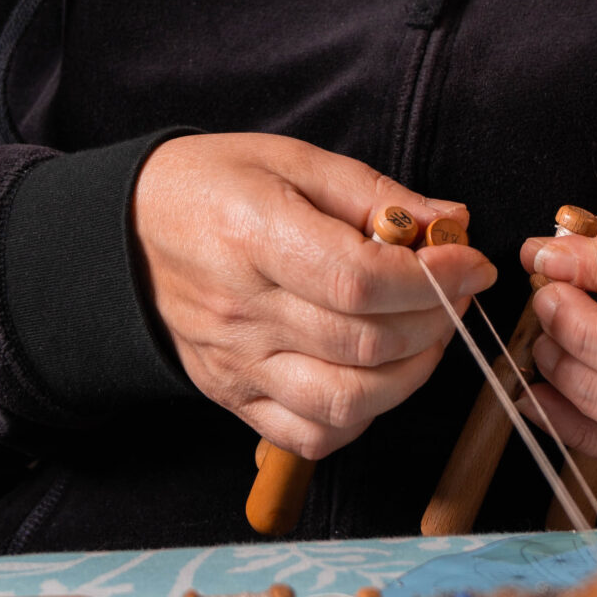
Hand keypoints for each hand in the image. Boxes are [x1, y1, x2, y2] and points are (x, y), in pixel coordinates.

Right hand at [132, 133, 494, 459]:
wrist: (126, 235)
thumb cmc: (214, 187)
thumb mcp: (292, 161)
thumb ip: (374, 193)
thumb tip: (451, 222)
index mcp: (253, 236)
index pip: (362, 281)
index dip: (433, 279)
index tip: (469, 261)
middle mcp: (242, 311)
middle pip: (366, 344)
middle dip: (436, 320)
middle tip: (453, 289)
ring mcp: (236, 365)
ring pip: (348, 402)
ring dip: (411, 374)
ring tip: (423, 333)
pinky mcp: (234, 398)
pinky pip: (312, 435)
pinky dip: (362, 416)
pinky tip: (377, 374)